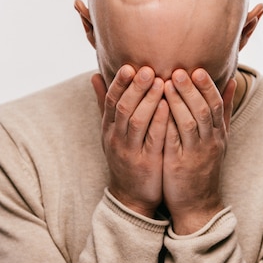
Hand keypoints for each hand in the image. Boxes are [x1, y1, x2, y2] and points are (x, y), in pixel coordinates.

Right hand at [92, 65, 168, 217]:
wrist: (131, 196)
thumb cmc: (125, 156)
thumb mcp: (111, 131)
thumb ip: (105, 103)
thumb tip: (94, 75)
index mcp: (109, 128)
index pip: (111, 100)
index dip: (119, 83)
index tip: (129, 66)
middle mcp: (116, 138)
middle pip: (123, 108)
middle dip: (135, 87)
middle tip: (148, 69)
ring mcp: (131, 151)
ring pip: (137, 121)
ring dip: (149, 100)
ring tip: (161, 82)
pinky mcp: (147, 162)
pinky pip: (152, 139)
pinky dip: (159, 121)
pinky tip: (168, 107)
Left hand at [162, 68, 235, 233]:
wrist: (198, 203)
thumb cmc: (204, 164)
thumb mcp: (219, 137)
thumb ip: (224, 109)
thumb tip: (232, 80)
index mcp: (218, 132)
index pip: (216, 104)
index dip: (207, 86)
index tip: (196, 69)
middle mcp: (210, 141)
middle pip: (204, 110)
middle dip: (191, 89)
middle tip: (178, 71)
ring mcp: (195, 153)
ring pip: (189, 123)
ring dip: (178, 102)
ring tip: (165, 84)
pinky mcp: (179, 164)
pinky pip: (174, 141)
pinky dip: (166, 123)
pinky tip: (156, 110)